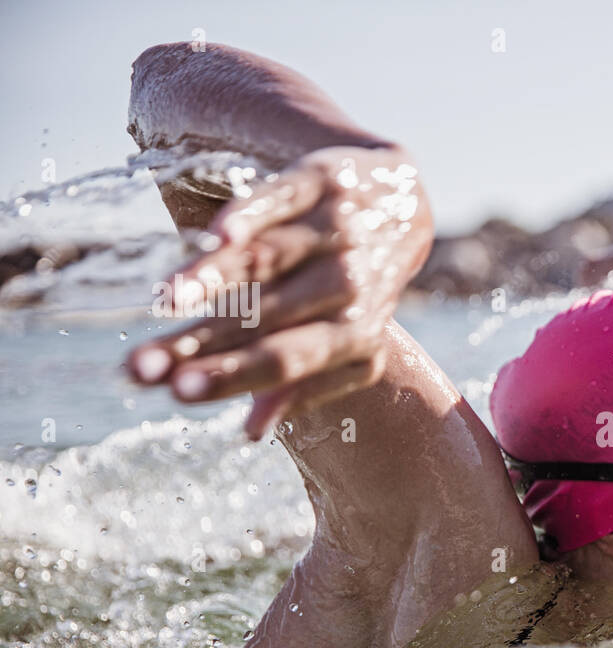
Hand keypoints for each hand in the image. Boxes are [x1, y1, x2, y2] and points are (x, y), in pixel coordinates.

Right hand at [127, 145, 433, 439]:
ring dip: (215, 279)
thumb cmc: (355, 290)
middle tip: (141, 366)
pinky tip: (220, 234)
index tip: (179, 392)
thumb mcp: (346, 341)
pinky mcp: (323, 182)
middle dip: (203, 343)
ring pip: (270, 259)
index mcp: (356, 334)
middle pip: (268, 316)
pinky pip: (283, 200)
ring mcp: (339, 232)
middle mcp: (352, 286)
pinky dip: (253, 215)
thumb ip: (300, 384)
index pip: (287, 360)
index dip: (235, 375)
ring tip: (164, 301)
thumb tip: (250, 432)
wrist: (404, 205)